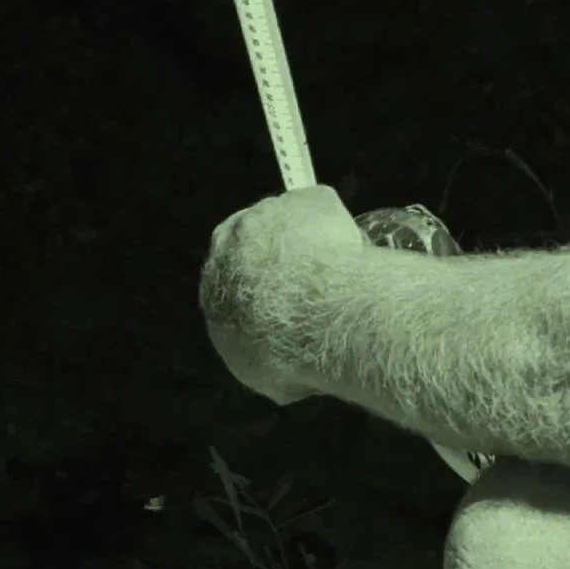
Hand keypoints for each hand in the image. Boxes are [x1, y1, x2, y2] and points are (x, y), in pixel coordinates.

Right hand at [198, 184, 369, 403]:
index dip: (260, 289)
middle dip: (280, 258)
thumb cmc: (277, 349)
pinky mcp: (308, 200)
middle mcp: (232, 240)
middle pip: (256, 242)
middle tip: (312, 284)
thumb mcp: (256, 368)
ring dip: (310, 239)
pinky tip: (354, 251)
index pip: (233, 279)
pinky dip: (337, 224)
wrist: (311, 317)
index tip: (283, 302)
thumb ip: (260, 354)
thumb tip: (281, 364)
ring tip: (341, 268)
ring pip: (290, 221)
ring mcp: (270, 213)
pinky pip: (322, 207)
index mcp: (215, 283)